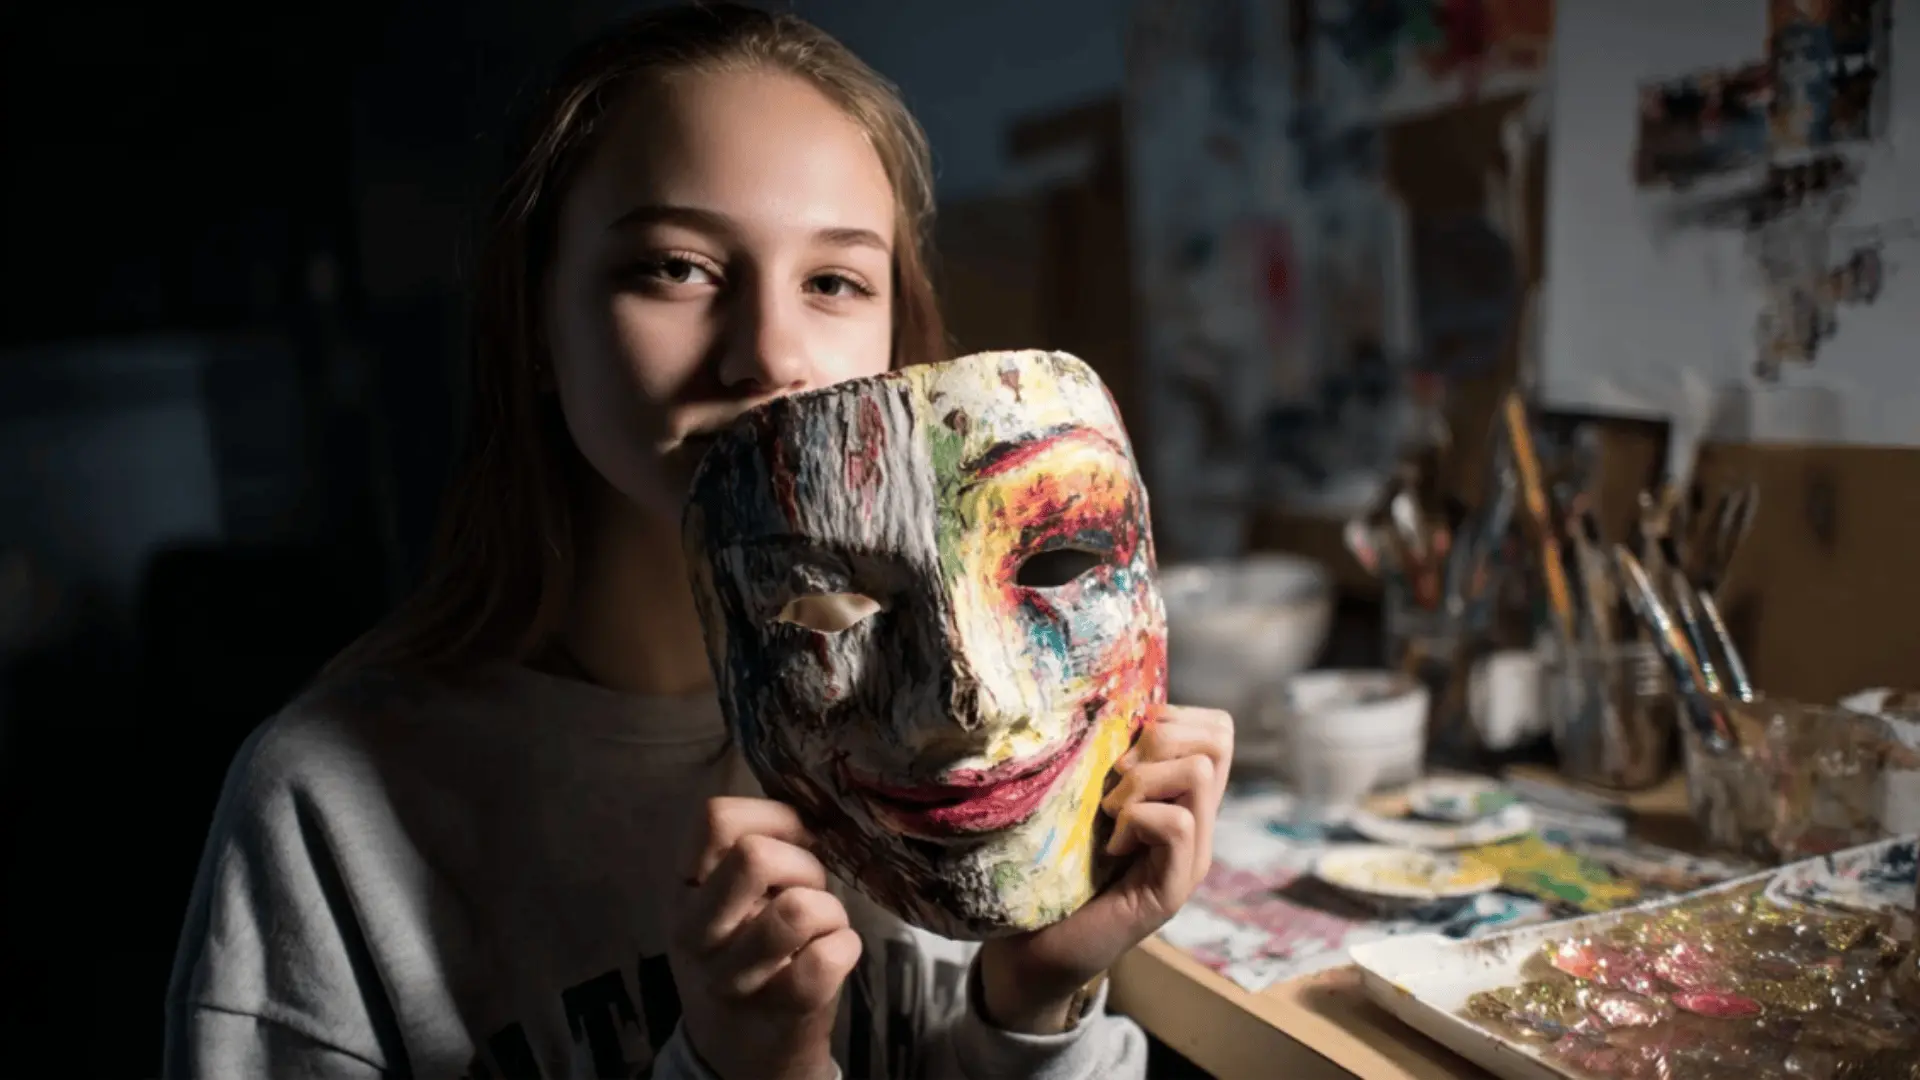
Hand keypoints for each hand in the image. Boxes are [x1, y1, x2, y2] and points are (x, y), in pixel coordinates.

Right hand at [668, 797, 861, 1079]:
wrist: (745, 1051)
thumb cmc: (750, 953)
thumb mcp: (728, 902)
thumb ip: (753, 856)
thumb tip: (812, 808)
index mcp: (684, 892)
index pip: (716, 818)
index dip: (773, 817)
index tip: (794, 840)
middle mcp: (697, 933)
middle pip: (755, 857)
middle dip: (803, 863)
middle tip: (808, 889)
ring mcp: (735, 976)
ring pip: (800, 907)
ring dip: (829, 908)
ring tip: (822, 925)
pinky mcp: (785, 1007)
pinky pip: (830, 953)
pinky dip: (847, 944)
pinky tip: (835, 954)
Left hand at [978, 705, 1232, 1032]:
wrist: (1035, 946)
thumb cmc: (1051, 865)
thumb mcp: (1082, 796)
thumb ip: (1104, 758)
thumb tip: (1101, 702)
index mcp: (1180, 797)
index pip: (1217, 728)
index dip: (1173, 717)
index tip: (1125, 748)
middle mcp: (1197, 824)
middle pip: (1218, 738)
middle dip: (1159, 738)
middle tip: (1117, 779)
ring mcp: (1191, 858)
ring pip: (1200, 773)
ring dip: (1141, 781)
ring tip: (1110, 814)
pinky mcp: (1172, 890)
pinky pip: (1180, 824)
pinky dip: (1138, 820)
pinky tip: (1111, 845)